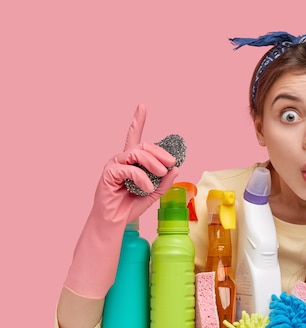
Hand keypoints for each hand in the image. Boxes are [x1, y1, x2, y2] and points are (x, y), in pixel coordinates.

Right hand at [92, 104, 178, 225]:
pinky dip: (142, 178)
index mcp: (131, 160)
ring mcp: (114, 165)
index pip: (134, 136)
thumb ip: (165, 180)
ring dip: (153, 163)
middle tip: (171, 163)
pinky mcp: (109, 173)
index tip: (142, 106)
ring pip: (138, 153)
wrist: (115, 222)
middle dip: (160, 153)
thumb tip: (175, 168)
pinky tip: (147, 188)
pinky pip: (130, 169)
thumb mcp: (155, 191)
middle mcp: (122, 159)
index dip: (138, 120)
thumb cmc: (131, 205)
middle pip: (143, 145)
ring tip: (160, 174)